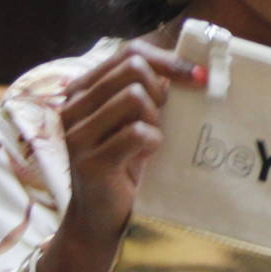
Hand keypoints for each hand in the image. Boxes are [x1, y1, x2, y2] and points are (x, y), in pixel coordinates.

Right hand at [38, 39, 202, 271]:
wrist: (103, 219)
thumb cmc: (127, 164)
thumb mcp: (138, 118)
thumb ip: (153, 88)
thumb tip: (198, 63)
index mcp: (82, 89)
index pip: (130, 52)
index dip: (168, 59)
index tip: (198, 77)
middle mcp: (72, 106)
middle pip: (133, 68)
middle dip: (160, 90)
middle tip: (163, 118)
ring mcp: (76, 134)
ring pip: (135, 96)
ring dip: (155, 118)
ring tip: (149, 141)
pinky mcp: (89, 162)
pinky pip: (138, 133)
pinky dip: (152, 142)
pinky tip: (146, 157)